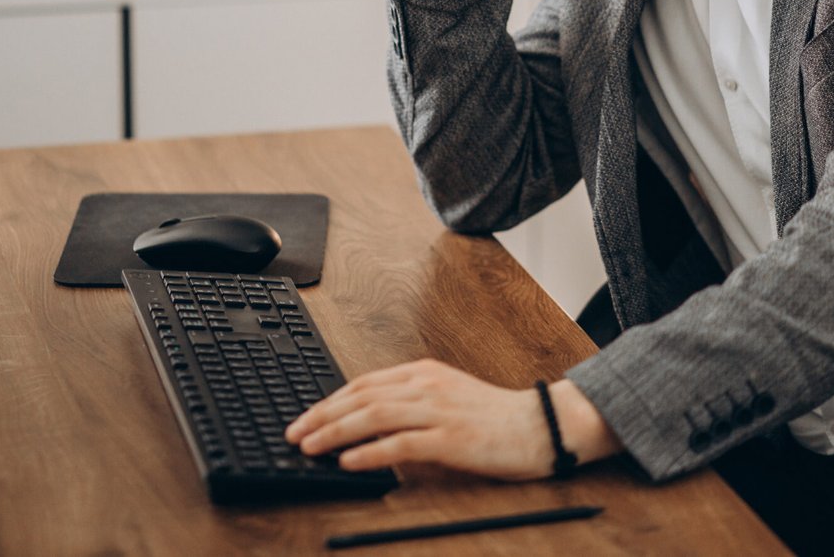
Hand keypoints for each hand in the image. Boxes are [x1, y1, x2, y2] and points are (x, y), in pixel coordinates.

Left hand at [283, 359, 621, 479]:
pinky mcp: (451, 438)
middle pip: (360, 396)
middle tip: (294, 433)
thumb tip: (366, 423)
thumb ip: (410, 403)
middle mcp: (426, 386)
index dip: (328, 400)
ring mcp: (439, 410)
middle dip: (321, 415)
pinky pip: (400, 443)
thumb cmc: (493, 417)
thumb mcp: (446, 397)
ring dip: (335, 431)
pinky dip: (370, 452)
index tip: (304, 417)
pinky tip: (349, 461)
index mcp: (423, 373)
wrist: (539, 425)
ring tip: (310, 446)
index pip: (363, 383)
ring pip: (374, 415)